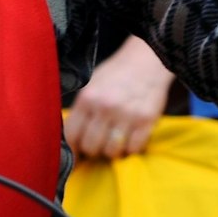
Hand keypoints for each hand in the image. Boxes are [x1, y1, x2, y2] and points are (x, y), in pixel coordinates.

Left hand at [65, 36, 173, 159]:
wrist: (146, 62)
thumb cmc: (115, 74)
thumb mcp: (91, 86)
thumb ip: (81, 110)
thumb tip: (71, 138)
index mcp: (87, 98)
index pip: (72, 135)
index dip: (73, 149)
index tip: (76, 155)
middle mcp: (105, 108)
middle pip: (91, 147)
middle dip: (93, 150)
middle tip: (98, 144)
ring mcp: (126, 116)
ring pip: (112, 151)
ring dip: (112, 150)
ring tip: (114, 140)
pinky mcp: (146, 122)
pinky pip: (134, 149)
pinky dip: (131, 148)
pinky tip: (129, 138)